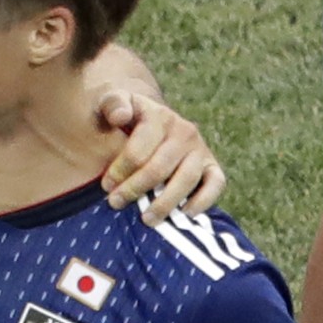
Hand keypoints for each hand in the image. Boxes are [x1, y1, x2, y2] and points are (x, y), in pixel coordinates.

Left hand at [97, 91, 225, 224]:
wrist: (149, 116)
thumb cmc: (125, 116)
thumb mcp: (112, 103)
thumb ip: (113, 105)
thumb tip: (121, 116)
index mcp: (158, 116)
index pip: (139, 149)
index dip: (120, 171)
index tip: (105, 187)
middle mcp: (183, 131)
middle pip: (159, 168)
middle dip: (135, 189)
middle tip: (116, 204)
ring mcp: (199, 148)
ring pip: (186, 179)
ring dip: (165, 202)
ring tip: (146, 219)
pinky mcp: (211, 164)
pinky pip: (216, 183)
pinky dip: (204, 200)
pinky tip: (184, 214)